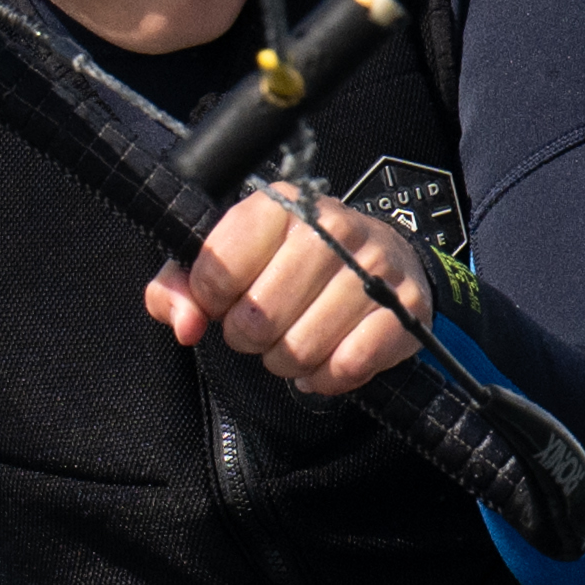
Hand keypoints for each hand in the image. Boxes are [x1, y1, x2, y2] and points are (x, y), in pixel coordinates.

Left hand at [149, 182, 432, 396]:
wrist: (382, 259)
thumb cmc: (290, 264)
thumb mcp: (229, 261)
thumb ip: (180, 287)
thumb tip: (184, 325)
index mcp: (280, 207)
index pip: (216, 274)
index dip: (212, 303)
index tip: (227, 301)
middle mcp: (331, 228)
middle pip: (258, 321)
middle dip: (252, 339)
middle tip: (265, 328)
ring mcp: (374, 268)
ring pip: (301, 350)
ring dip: (289, 362)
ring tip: (297, 341)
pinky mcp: (405, 309)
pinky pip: (348, 367)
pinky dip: (329, 377)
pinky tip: (328, 359)